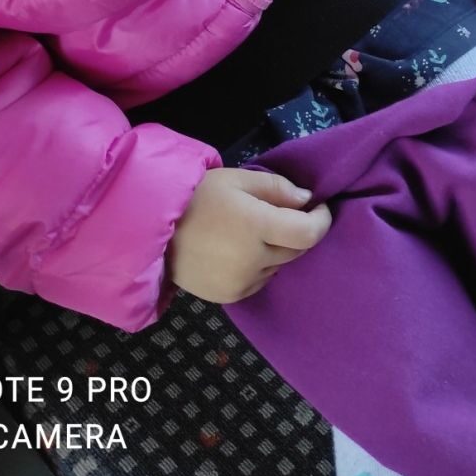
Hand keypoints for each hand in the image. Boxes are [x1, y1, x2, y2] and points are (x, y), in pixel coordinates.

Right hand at [169, 168, 331, 302]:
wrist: (154, 228)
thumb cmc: (198, 196)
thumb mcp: (238, 179)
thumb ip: (277, 188)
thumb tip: (307, 202)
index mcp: (256, 226)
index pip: (308, 233)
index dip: (321, 220)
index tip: (319, 207)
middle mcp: (253, 260)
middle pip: (296, 251)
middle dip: (299, 232)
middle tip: (285, 215)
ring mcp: (242, 282)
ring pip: (279, 267)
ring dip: (278, 251)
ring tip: (256, 232)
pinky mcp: (230, 296)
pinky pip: (260, 280)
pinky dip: (260, 266)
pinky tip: (240, 250)